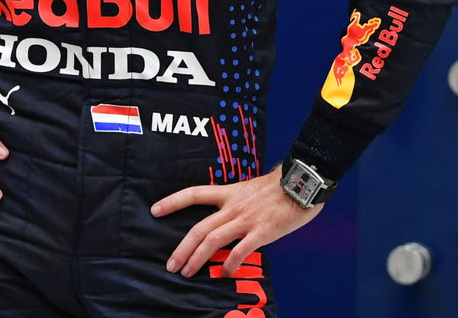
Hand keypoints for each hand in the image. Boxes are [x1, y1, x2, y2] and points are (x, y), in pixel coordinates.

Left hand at [150, 166, 320, 277]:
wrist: (302, 183)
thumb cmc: (280, 187)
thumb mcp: (250, 188)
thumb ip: (237, 202)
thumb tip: (227, 216)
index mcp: (229, 192)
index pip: (194, 194)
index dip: (172, 201)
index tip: (154, 210)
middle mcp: (233, 206)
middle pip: (199, 228)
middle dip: (182, 248)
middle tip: (171, 265)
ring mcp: (247, 220)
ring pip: (213, 240)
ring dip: (197, 259)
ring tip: (187, 272)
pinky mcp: (263, 232)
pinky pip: (241, 250)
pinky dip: (231, 264)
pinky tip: (224, 274)